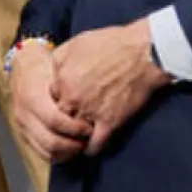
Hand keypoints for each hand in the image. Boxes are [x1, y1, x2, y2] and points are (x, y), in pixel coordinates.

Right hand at [10, 40, 91, 163]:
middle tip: (89, 140)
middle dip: (73, 144)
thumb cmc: (46, 66)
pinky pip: (42, 154)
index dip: (74, 127)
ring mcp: (22, 127)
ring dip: (68, 153)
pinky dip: (59, 156)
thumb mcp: (57, 66)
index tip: (90, 127)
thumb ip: (69, 84)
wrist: (24, 67)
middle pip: (50, 141)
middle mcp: (24, 114)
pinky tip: (72, 148)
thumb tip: (93, 98)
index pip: (54, 120)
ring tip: (83, 144)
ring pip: (47, 152)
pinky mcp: (24, 135)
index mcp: (31, 96)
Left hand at [53, 20, 170, 154]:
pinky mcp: (110, 123)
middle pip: (59, 118)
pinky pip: (95, 145)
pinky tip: (91, 147)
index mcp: (62, 78)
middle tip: (68, 123)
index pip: (48, 100)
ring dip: (75, 137)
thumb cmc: (111, 44)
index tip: (62, 104)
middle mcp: (73, 98)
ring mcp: (90, 112)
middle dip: (63, 121)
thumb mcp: (76, 43)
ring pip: (74, 134)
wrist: (143, 52)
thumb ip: (59, 59)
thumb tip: (51, 72)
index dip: (56, 102)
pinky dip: (92, 149)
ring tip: (77, 138)